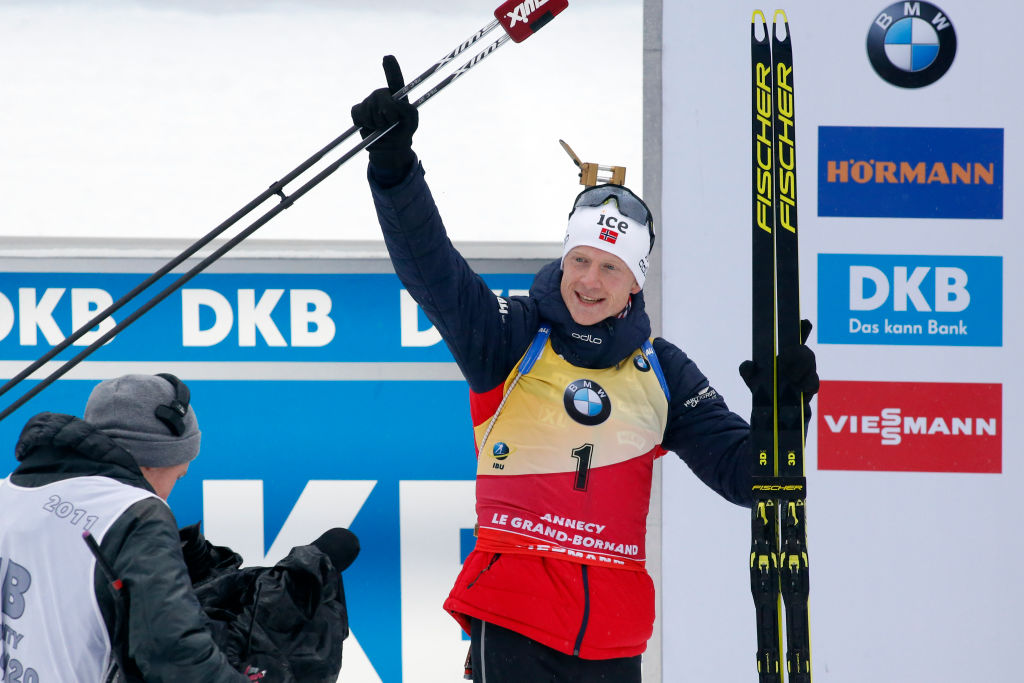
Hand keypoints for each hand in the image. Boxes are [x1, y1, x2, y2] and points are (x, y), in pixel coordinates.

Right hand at [350, 55, 417, 173]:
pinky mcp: (358, 110)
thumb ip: (409, 110)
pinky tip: (369, 127)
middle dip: (387, 115)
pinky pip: (358, 114)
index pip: (395, 79)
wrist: (388, 149)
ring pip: (369, 108)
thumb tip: (393, 103)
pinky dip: (364, 123)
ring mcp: (369, 101)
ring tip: (381, 128)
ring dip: (376, 123)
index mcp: (397, 95)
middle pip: (381, 98)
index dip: (391, 69)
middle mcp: (382, 94)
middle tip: (390, 124)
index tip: (387, 57)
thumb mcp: (412, 122)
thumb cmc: (403, 133)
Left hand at [739, 319, 818, 397]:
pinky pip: (813, 383)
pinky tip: (799, 387)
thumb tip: (749, 364)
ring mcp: (806, 375)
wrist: (773, 411)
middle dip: (798, 353)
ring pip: (811, 365)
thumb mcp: (752, 379)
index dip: (803, 330)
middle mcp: (799, 363)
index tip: (805, 322)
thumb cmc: (765, 389)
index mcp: (786, 356)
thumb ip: (747, 370)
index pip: (796, 340)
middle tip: (785, 357)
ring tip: (790, 377)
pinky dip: (806, 384)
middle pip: (806, 352)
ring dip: (800, 369)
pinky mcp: (810, 389)